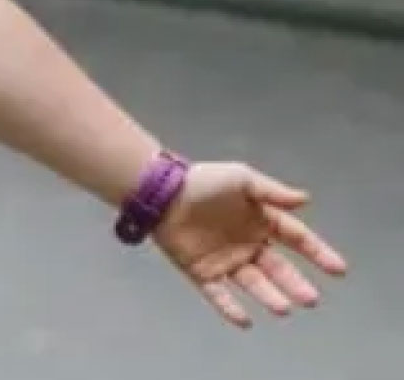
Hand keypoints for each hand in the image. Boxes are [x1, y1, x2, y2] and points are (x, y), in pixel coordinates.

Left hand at [154, 161, 347, 328]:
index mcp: (260, 221)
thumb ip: (272, 192)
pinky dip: (230, 308)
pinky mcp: (201, 271)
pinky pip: (218, 293)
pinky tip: (244, 320)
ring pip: (252, 283)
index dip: (317, 252)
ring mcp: (225, 260)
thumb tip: (306, 199)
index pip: (296, 238)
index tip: (338, 269)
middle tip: (310, 298)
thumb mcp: (242, 179)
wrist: (161, 191)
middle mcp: (247, 244)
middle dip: (294, 283)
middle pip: (277, 267)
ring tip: (283, 308)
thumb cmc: (203, 181)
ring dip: (268, 296)